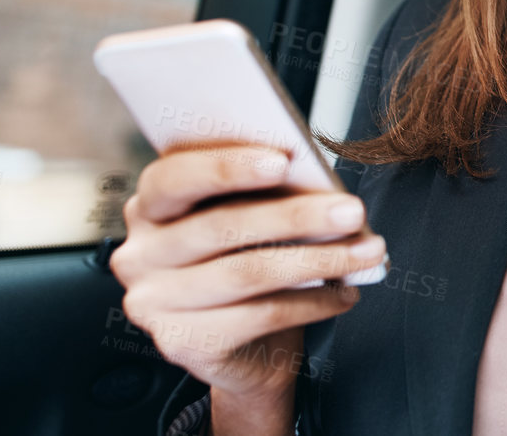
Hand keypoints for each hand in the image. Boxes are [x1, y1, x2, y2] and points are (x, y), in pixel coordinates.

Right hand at [108, 144, 385, 418]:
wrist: (245, 347)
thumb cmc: (249, 258)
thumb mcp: (251, 215)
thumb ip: (265, 191)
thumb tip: (317, 180)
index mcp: (150, 207)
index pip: (173, 178)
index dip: (226, 167)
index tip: (282, 160)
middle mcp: (140, 254)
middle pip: (221, 227)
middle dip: (296, 215)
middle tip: (352, 211)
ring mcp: (153, 303)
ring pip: (248, 272)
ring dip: (319, 260)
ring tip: (367, 252)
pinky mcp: (182, 343)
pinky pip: (260, 316)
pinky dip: (313, 302)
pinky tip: (345, 292)